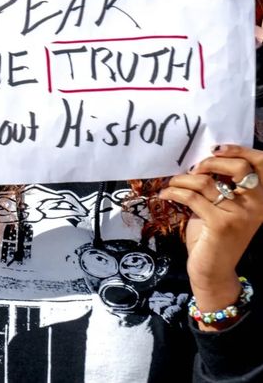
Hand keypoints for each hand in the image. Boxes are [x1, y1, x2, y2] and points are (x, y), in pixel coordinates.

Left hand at [160, 144, 262, 328]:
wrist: (213, 270)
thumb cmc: (214, 235)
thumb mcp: (222, 207)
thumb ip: (221, 186)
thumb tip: (202, 160)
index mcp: (260, 199)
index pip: (261, 165)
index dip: (241, 151)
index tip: (215, 149)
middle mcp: (256, 206)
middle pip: (239, 168)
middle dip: (211, 162)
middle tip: (193, 169)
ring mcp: (240, 215)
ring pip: (207, 182)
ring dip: (183, 178)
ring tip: (172, 183)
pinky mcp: (221, 224)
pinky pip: (192, 197)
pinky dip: (174, 192)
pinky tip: (165, 194)